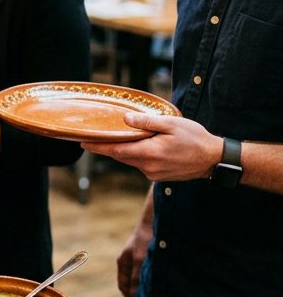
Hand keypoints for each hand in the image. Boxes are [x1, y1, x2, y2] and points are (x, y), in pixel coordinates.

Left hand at [82, 113, 220, 180]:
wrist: (214, 160)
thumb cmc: (195, 138)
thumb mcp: (172, 124)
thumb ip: (147, 122)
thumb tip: (125, 119)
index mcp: (150, 152)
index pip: (116, 151)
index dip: (98, 147)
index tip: (83, 143)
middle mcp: (149, 166)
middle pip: (120, 156)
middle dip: (107, 147)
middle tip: (93, 138)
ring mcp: (153, 173)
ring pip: (130, 160)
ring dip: (123, 151)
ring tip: (116, 138)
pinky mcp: (158, 176)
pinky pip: (140, 164)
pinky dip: (136, 155)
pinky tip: (140, 146)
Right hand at [117, 221, 151, 296]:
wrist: (156, 219)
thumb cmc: (146, 238)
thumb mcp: (140, 259)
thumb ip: (136, 277)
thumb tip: (135, 296)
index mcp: (123, 262)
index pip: (124, 287)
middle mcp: (129, 261)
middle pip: (132, 284)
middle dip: (139, 296)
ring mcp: (138, 258)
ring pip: (141, 279)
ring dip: (147, 288)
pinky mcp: (149, 255)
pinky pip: (149, 273)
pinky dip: (154, 281)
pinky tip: (164, 284)